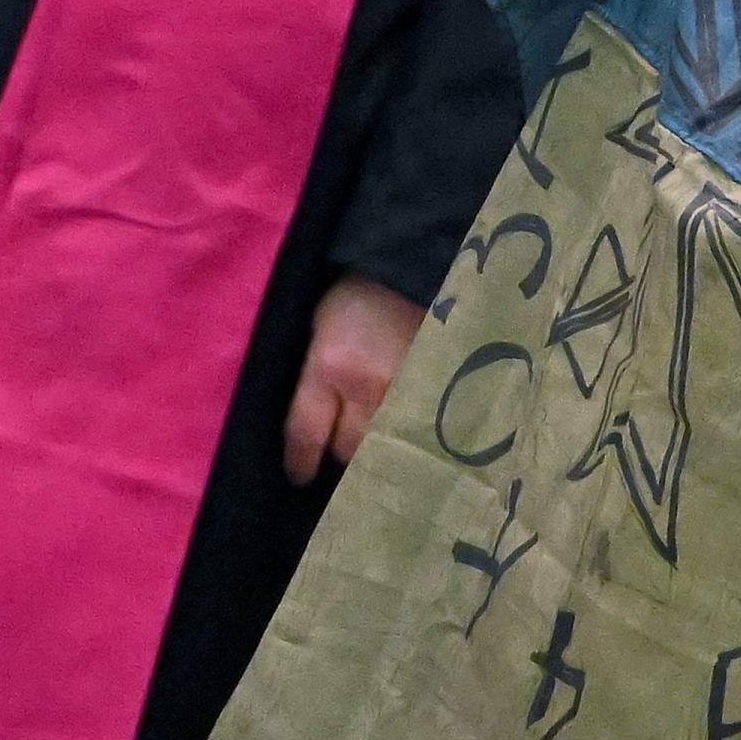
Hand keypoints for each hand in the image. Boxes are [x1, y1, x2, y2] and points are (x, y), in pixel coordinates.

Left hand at [284, 273, 427, 486]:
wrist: (413, 264)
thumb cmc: (355, 295)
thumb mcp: (318, 329)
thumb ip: (314, 377)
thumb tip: (311, 423)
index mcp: (329, 367)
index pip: (307, 434)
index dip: (301, 462)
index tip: (300, 476)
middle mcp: (367, 385)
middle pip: (351, 449)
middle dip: (344, 454)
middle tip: (343, 452)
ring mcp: (409, 388)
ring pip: (389, 445)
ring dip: (380, 449)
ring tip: (380, 449)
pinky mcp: (439, 387)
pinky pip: (423, 429)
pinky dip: (415, 437)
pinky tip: (415, 437)